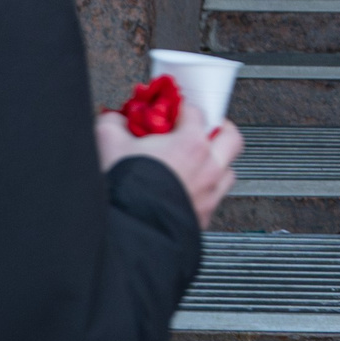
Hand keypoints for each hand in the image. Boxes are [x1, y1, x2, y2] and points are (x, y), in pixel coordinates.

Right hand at [97, 106, 240, 223]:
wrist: (128, 231)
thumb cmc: (125, 189)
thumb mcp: (109, 142)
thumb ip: (115, 123)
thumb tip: (116, 121)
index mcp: (191, 144)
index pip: (197, 112)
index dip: (182, 110)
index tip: (173, 113)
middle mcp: (208, 168)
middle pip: (231, 138)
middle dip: (219, 130)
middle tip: (204, 129)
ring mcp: (209, 194)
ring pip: (228, 171)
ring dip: (216, 163)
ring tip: (199, 162)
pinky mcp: (203, 217)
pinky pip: (215, 199)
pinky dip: (206, 191)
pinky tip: (189, 190)